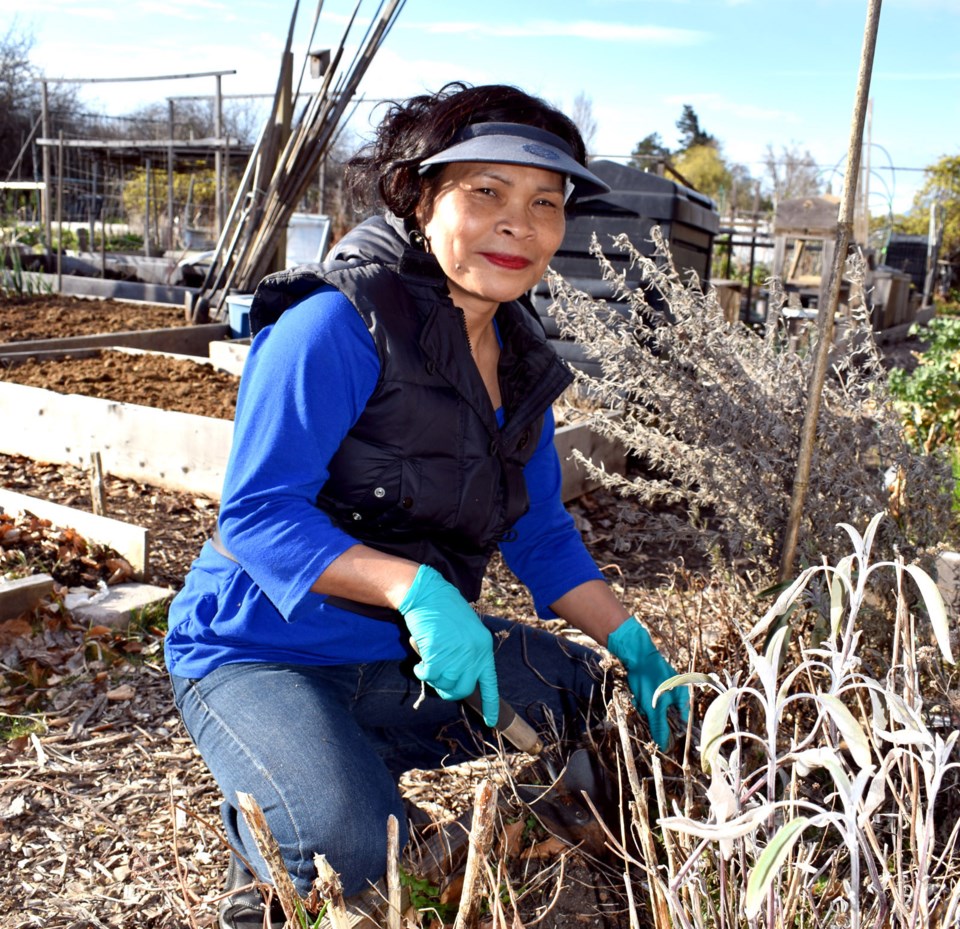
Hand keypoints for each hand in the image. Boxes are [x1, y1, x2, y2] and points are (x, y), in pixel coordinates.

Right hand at [397, 565, 499, 726]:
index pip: (490, 683)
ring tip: (426, 663)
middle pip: (463, 689)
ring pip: (445, 684)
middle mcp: (474, 653)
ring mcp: (457, 654)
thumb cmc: (443, 610)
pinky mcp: (439, 654)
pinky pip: (428, 676)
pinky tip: (419, 662)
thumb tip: (457, 678)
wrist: (427, 593)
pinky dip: (421, 672)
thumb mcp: (465, 631)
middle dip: (448, 690)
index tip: (490, 721)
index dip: (490, 704)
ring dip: (433, 678)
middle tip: (436, 679)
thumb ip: (466, 653)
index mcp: (484, 647)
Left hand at [607, 616, 687, 749]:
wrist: (636, 655)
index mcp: (683, 699)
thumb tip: (664, 746)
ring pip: (654, 709)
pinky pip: (649, 701)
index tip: (662, 738)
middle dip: (653, 716)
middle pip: (665, 717)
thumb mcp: (654, 706)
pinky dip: (641, 700)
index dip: (671, 732)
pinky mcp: (654, 687)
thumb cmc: (649, 679)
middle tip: (645, 708)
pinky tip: (636, 694)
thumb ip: (659, 727)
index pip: (681, 723)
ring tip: (639, 698)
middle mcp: (677, 695)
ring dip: (645, 708)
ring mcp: (665, 691)